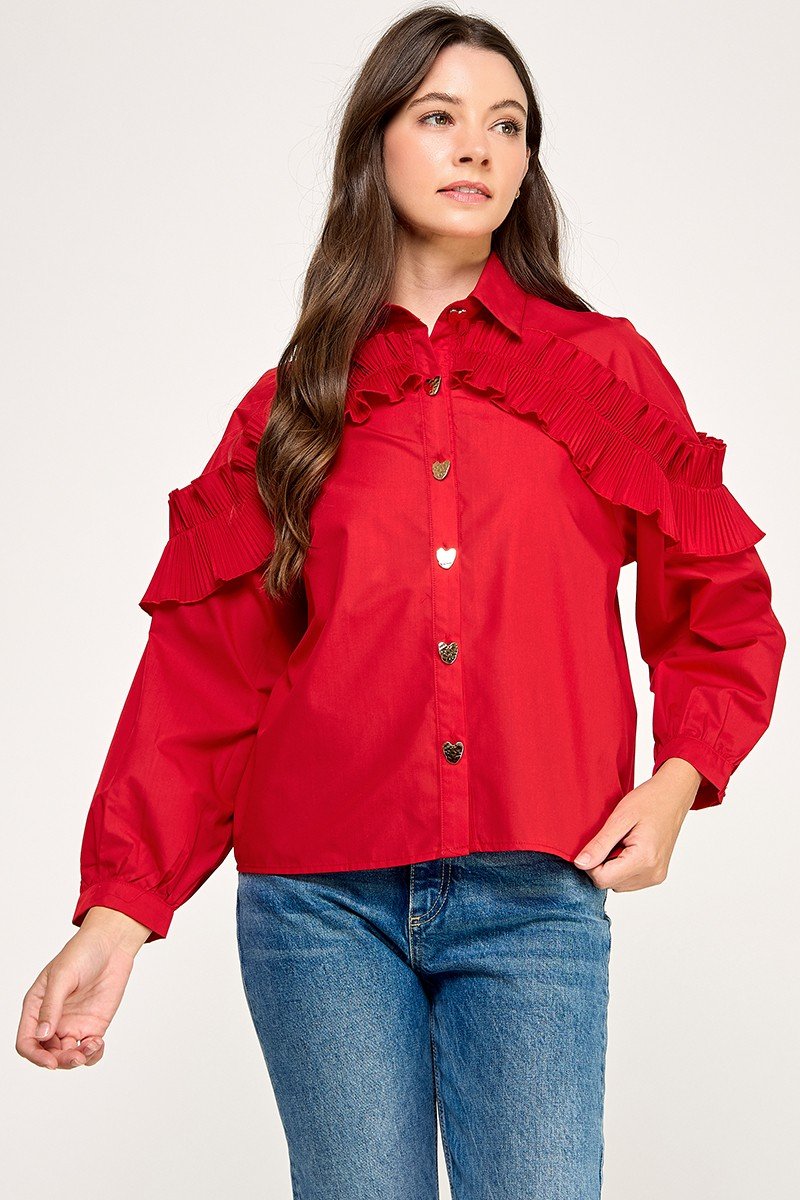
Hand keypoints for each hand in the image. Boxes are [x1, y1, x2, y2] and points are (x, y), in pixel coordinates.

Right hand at [16, 907, 150, 1069]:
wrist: (111, 945)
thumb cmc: (82, 953)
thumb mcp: (63, 976)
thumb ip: (51, 1006)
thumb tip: (42, 1035)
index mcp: (36, 1007)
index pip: (26, 1041)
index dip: (35, 1056)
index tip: (51, 1062)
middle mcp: (52, 1020)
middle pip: (48, 1053)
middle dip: (60, 1060)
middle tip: (77, 1056)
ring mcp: (73, 1024)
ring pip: (68, 1055)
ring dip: (77, 1059)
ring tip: (92, 1047)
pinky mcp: (93, 1025)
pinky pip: (89, 1050)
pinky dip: (93, 1055)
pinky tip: (98, 1044)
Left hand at [573, 758, 701, 891]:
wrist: (674, 796)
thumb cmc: (649, 801)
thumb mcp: (619, 818)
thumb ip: (599, 844)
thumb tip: (580, 864)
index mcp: (644, 860)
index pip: (602, 879)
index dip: (591, 863)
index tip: (597, 842)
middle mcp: (652, 874)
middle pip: (609, 883)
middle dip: (602, 863)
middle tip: (612, 838)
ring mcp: (656, 877)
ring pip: (617, 884)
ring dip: (612, 866)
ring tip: (622, 841)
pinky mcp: (657, 875)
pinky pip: (628, 880)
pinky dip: (622, 867)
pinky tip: (629, 847)